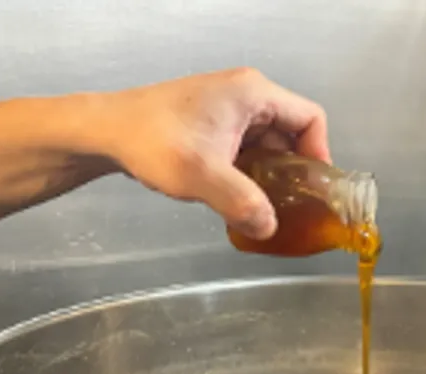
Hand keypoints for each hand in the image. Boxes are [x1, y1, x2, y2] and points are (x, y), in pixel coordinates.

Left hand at [103, 68, 330, 239]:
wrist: (105, 132)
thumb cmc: (153, 141)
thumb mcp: (203, 175)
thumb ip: (242, 203)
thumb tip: (269, 228)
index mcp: (253, 94)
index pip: (310, 118)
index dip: (319, 153)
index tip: (312, 188)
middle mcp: (246, 95)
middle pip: (292, 133)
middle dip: (294, 170)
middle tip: (291, 204)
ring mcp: (229, 109)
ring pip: (269, 144)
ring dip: (270, 174)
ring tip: (266, 205)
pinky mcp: (214, 124)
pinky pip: (248, 148)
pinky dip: (251, 172)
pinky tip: (241, 197)